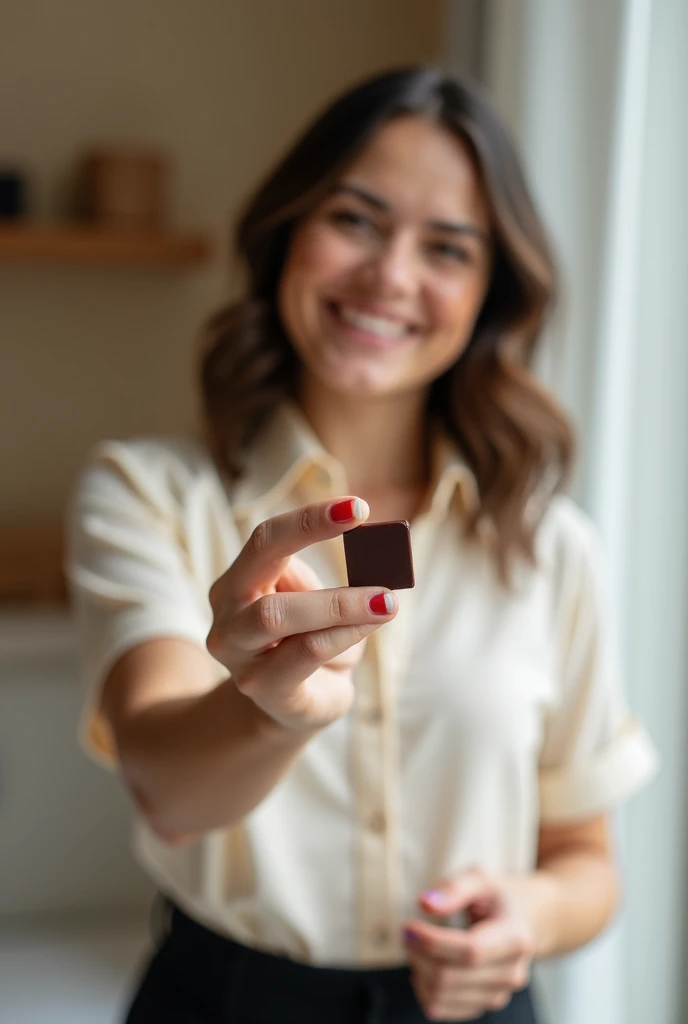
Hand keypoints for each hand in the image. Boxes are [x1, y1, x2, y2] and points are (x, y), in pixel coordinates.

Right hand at [206, 497, 397, 730]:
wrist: (292, 710)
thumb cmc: (309, 645)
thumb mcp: (323, 606)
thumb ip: (338, 584)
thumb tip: (376, 564)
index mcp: (239, 583)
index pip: (267, 538)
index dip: (309, 517)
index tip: (356, 507)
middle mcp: (229, 613)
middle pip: (261, 560)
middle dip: (311, 531)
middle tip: (363, 520)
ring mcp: (239, 654)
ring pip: (279, 613)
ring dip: (340, 600)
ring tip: (386, 598)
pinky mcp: (263, 687)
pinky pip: (307, 652)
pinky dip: (346, 633)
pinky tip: (374, 622)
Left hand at [403, 868, 533, 1021]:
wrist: (531, 921)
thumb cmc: (501, 897)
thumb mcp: (482, 879)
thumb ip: (454, 888)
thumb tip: (425, 904)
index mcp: (515, 939)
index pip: (470, 951)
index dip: (433, 942)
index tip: (408, 926)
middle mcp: (511, 973)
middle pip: (451, 977)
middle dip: (419, 955)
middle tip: (407, 932)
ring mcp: (499, 993)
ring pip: (443, 997)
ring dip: (418, 972)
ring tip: (416, 947)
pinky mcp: (485, 1004)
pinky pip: (443, 1009)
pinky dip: (424, 990)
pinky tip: (422, 968)